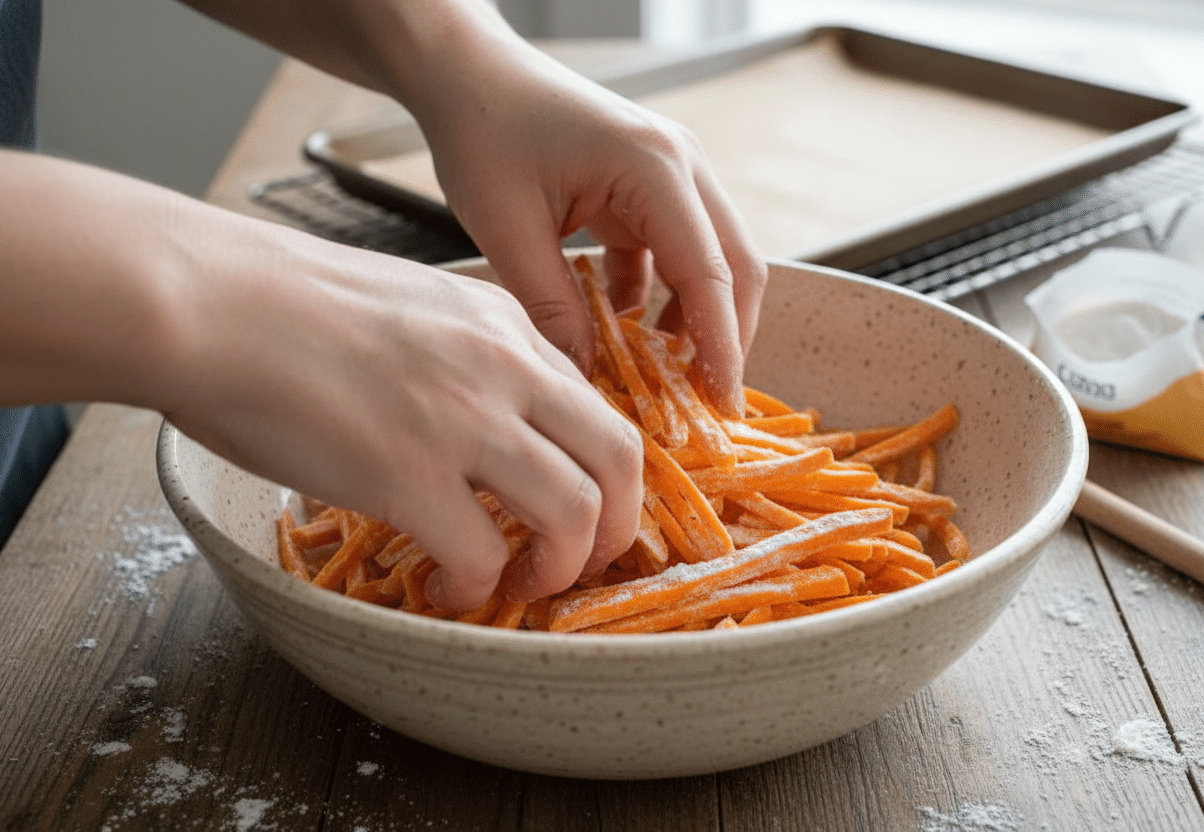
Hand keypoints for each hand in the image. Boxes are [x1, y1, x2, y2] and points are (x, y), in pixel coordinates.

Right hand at [0, 149, 641, 610]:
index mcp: (504, 325)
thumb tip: (479, 422)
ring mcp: (462, 420)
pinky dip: (475, 588)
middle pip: (619, 458)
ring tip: (519, 583)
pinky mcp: (407, 473)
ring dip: (561, 567)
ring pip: (576, 512)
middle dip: (618, 527)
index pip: (595, 407)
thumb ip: (464, 356)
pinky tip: (443, 589)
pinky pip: (481, 555)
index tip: (577, 511)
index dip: (599, 474)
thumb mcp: (411, 306)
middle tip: (582, 562)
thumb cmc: (284, 303)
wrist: (209, 301)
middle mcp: (503, 368)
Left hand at [402, 20, 767, 417]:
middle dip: (724, 339)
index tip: (723, 409)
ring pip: (709, 263)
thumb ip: (552, 308)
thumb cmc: (484, 132)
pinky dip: (657, 300)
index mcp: (656, 169)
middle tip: (703, 407)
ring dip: (693, 321)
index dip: (722, 348)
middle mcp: (681, 167)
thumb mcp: (508, 228)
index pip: (711, 273)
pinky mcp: (648, 189)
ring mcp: (670, 176)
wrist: (469, 74)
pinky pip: (671, 256)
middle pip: (734, 268)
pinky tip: (621, 333)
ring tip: (660, 379)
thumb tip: (588, 382)